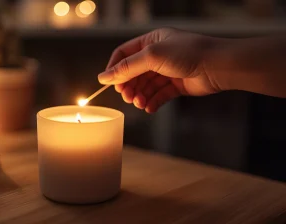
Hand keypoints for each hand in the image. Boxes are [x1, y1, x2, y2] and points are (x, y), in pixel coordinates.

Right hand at [98, 28, 220, 112]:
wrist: (218, 66)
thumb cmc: (188, 53)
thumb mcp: (152, 56)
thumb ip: (127, 67)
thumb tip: (104, 77)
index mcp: (151, 41)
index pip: (124, 54)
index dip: (114, 69)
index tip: (108, 84)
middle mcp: (158, 55)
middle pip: (133, 73)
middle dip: (128, 86)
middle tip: (127, 96)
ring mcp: (167, 71)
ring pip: (145, 86)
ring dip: (139, 96)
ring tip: (139, 103)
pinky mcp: (176, 85)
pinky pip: (158, 95)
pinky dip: (152, 102)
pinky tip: (149, 107)